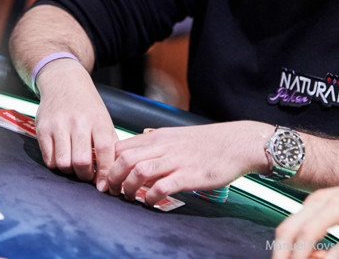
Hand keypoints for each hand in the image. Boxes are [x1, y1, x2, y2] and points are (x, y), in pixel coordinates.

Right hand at [34, 58, 117, 190]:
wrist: (64, 81)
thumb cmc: (87, 105)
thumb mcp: (104, 119)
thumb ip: (110, 143)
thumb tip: (117, 172)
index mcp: (98, 120)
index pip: (105, 152)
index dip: (106, 173)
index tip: (105, 185)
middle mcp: (78, 122)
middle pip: (82, 161)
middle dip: (86, 175)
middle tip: (87, 175)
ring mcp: (59, 125)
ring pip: (63, 163)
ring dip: (70, 171)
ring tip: (74, 167)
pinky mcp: (43, 129)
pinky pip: (49, 159)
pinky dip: (56, 165)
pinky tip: (62, 157)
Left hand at [107, 121, 272, 205]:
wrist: (236, 143)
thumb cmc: (207, 142)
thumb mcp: (176, 137)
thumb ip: (155, 145)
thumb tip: (135, 155)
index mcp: (158, 136)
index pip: (121, 146)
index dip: (106, 162)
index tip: (102, 175)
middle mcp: (163, 146)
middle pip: (124, 159)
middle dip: (110, 177)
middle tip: (109, 191)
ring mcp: (176, 160)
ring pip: (138, 170)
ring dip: (127, 187)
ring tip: (127, 197)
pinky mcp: (189, 175)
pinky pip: (161, 187)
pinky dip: (150, 197)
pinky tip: (149, 202)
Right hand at [271, 173, 338, 258]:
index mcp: (336, 205)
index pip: (307, 232)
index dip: (299, 255)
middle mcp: (319, 200)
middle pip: (288, 228)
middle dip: (282, 253)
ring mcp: (313, 201)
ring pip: (289, 227)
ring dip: (290, 249)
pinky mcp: (313, 205)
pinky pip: (297, 226)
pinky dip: (299, 243)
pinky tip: (315, 255)